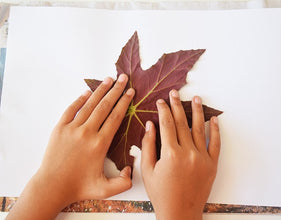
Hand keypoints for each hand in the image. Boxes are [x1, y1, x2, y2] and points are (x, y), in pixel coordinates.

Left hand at [6, 74, 133, 219]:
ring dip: (100, 91)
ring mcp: (72, 129)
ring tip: (109, 79)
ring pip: (90, 105)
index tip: (130, 92)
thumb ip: (123, 182)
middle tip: (123, 78)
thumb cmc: (79, 187)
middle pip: (105, 106)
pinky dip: (80, 99)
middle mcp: (87, 132)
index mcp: (100, 144)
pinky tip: (87, 92)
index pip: (116, 117)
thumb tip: (131, 169)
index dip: (124, 102)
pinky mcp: (60, 128)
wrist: (52, 186)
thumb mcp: (105, 189)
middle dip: (116, 90)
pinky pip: (71, 109)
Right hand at [141, 90, 219, 219]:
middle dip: (176, 105)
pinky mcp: (212, 164)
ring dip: (197, 112)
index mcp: (171, 154)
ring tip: (195, 98)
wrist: (180, 213)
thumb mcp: (148, 171)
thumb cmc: (161, 194)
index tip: (160, 101)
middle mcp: (188, 153)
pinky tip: (214, 119)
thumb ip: (148, 146)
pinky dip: (216, 130)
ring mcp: (202, 158)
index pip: (166, 124)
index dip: (163, 110)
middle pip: (181, 123)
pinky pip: (216, 143)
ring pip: (200, 128)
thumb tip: (150, 125)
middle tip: (174, 93)